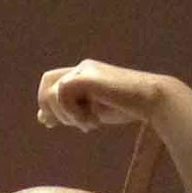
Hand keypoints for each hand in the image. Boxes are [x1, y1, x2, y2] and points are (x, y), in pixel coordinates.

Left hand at [37, 59, 162, 132]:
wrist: (149, 100)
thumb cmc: (125, 107)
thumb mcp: (89, 112)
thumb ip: (68, 112)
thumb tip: (42, 117)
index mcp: (81, 74)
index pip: (49, 84)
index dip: (46, 105)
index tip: (53, 124)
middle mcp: (81, 68)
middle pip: (45, 84)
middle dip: (52, 110)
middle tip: (77, 123)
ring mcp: (84, 70)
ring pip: (52, 94)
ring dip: (68, 116)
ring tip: (91, 123)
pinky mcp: (88, 75)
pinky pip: (63, 94)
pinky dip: (74, 113)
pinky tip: (93, 121)